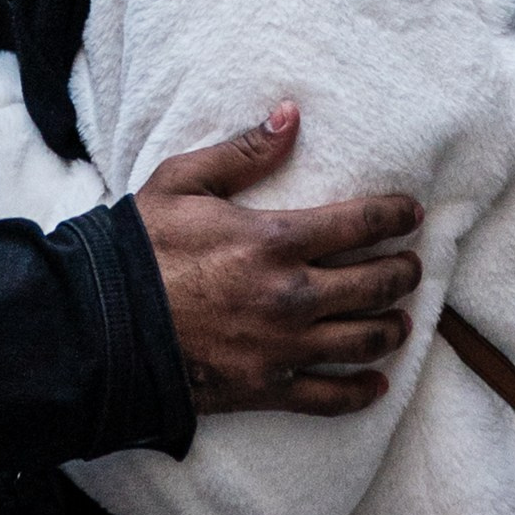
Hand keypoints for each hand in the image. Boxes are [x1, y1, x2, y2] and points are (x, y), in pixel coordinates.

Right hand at [134, 104, 420, 416]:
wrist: (103, 326)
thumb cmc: (140, 248)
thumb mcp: (183, 182)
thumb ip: (243, 152)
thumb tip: (291, 118)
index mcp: (274, 240)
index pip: (358, 225)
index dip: (394, 216)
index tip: (410, 214)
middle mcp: (291, 295)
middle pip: (374, 285)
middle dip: (403, 273)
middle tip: (412, 266)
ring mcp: (283, 346)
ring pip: (363, 341)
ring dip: (392, 328)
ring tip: (401, 319)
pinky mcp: (268, 387)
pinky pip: (329, 396)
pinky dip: (360, 392)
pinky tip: (376, 384)